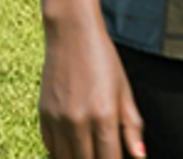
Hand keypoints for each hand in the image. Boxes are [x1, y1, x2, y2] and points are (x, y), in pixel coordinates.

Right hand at [39, 17, 144, 158]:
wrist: (72, 36)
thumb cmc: (105, 61)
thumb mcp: (125, 91)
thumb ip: (132, 126)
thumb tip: (140, 156)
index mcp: (104, 115)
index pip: (109, 158)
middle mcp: (78, 121)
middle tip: (105, 154)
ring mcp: (57, 120)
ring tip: (90, 152)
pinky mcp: (42, 116)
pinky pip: (51, 147)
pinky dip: (61, 153)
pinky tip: (74, 148)